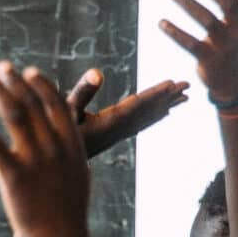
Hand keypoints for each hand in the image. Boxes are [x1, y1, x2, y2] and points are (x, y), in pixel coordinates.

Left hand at [0, 62, 91, 236]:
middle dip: (14, 80)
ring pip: (13, 116)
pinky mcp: (14, 176)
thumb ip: (69, 149)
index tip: (27, 71)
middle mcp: (54, 146)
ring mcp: (35, 160)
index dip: (40, 84)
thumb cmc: (67, 208)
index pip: (55, 104)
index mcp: (71, 143)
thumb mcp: (77, 172)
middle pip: (31, 103)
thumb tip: (66, 133)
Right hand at [64, 71, 190, 156]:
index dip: (155, 94)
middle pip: (147, 112)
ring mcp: (115, 135)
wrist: (49, 164)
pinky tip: (163, 114)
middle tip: (189, 86)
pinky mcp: (111, 137)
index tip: (174, 84)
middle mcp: (116, 131)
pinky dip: (153, 117)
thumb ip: (82, 91)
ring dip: (164, 106)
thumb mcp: (65, 109)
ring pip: (146, 119)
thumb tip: (98, 72)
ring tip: (183, 98)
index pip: (137, 105)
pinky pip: (139, 125)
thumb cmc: (52, 132)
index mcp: (108, 123)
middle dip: (167, 98)